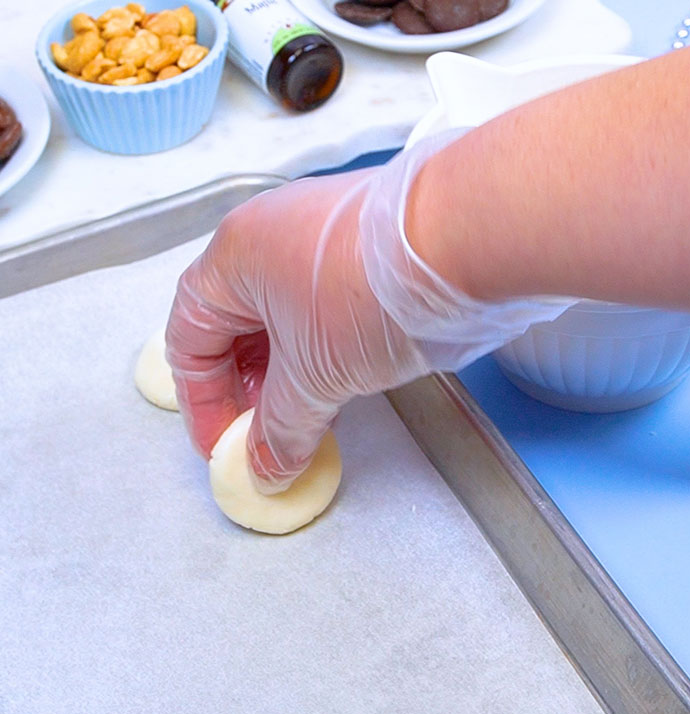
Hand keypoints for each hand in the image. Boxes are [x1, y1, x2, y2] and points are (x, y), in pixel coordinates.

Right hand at [165, 168, 430, 492]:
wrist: (467, 237)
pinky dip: (320, 348)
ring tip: (305, 415)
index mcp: (234, 258)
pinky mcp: (362, 245)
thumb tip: (265, 471)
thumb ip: (281, 428)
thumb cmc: (372, 295)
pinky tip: (340, 379)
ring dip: (286, 372)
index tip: (224, 447)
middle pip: (233, 325)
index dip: (202, 402)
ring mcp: (319, 234)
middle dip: (246, 388)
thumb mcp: (315, 374)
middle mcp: (269, 236)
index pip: (190, 338)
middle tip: (266, 435)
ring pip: (281, 316)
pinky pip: (321, 304)